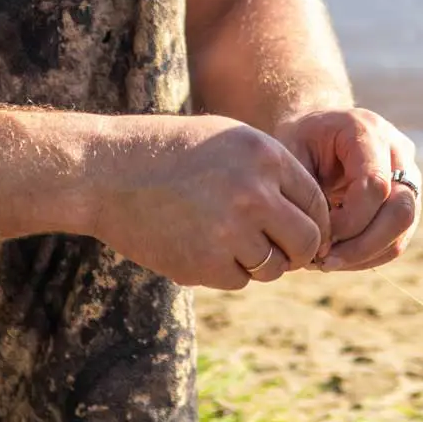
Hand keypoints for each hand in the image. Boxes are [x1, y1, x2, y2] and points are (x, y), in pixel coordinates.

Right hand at [88, 114, 331, 289]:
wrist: (106, 172)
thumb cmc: (169, 152)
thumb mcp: (228, 141)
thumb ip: (272, 173)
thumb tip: (312, 219)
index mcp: (266, 156)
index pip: (316, 202)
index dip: (315, 223)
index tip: (304, 233)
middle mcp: (255, 193)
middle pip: (306, 241)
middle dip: (299, 253)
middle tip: (283, 253)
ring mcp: (230, 230)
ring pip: (273, 267)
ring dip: (260, 263)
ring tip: (229, 243)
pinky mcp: (204, 263)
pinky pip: (239, 280)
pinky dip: (228, 272)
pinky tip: (202, 249)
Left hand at [275, 107, 420, 271]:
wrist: (316, 131)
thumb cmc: (299, 141)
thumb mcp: (290, 155)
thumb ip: (307, 194)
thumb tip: (324, 244)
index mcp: (368, 131)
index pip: (375, 185)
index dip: (349, 222)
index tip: (317, 240)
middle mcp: (398, 151)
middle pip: (401, 210)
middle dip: (362, 245)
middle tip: (323, 262)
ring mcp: (409, 175)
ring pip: (404, 228)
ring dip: (365, 254)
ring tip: (326, 262)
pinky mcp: (408, 198)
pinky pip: (398, 237)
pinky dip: (369, 255)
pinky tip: (338, 258)